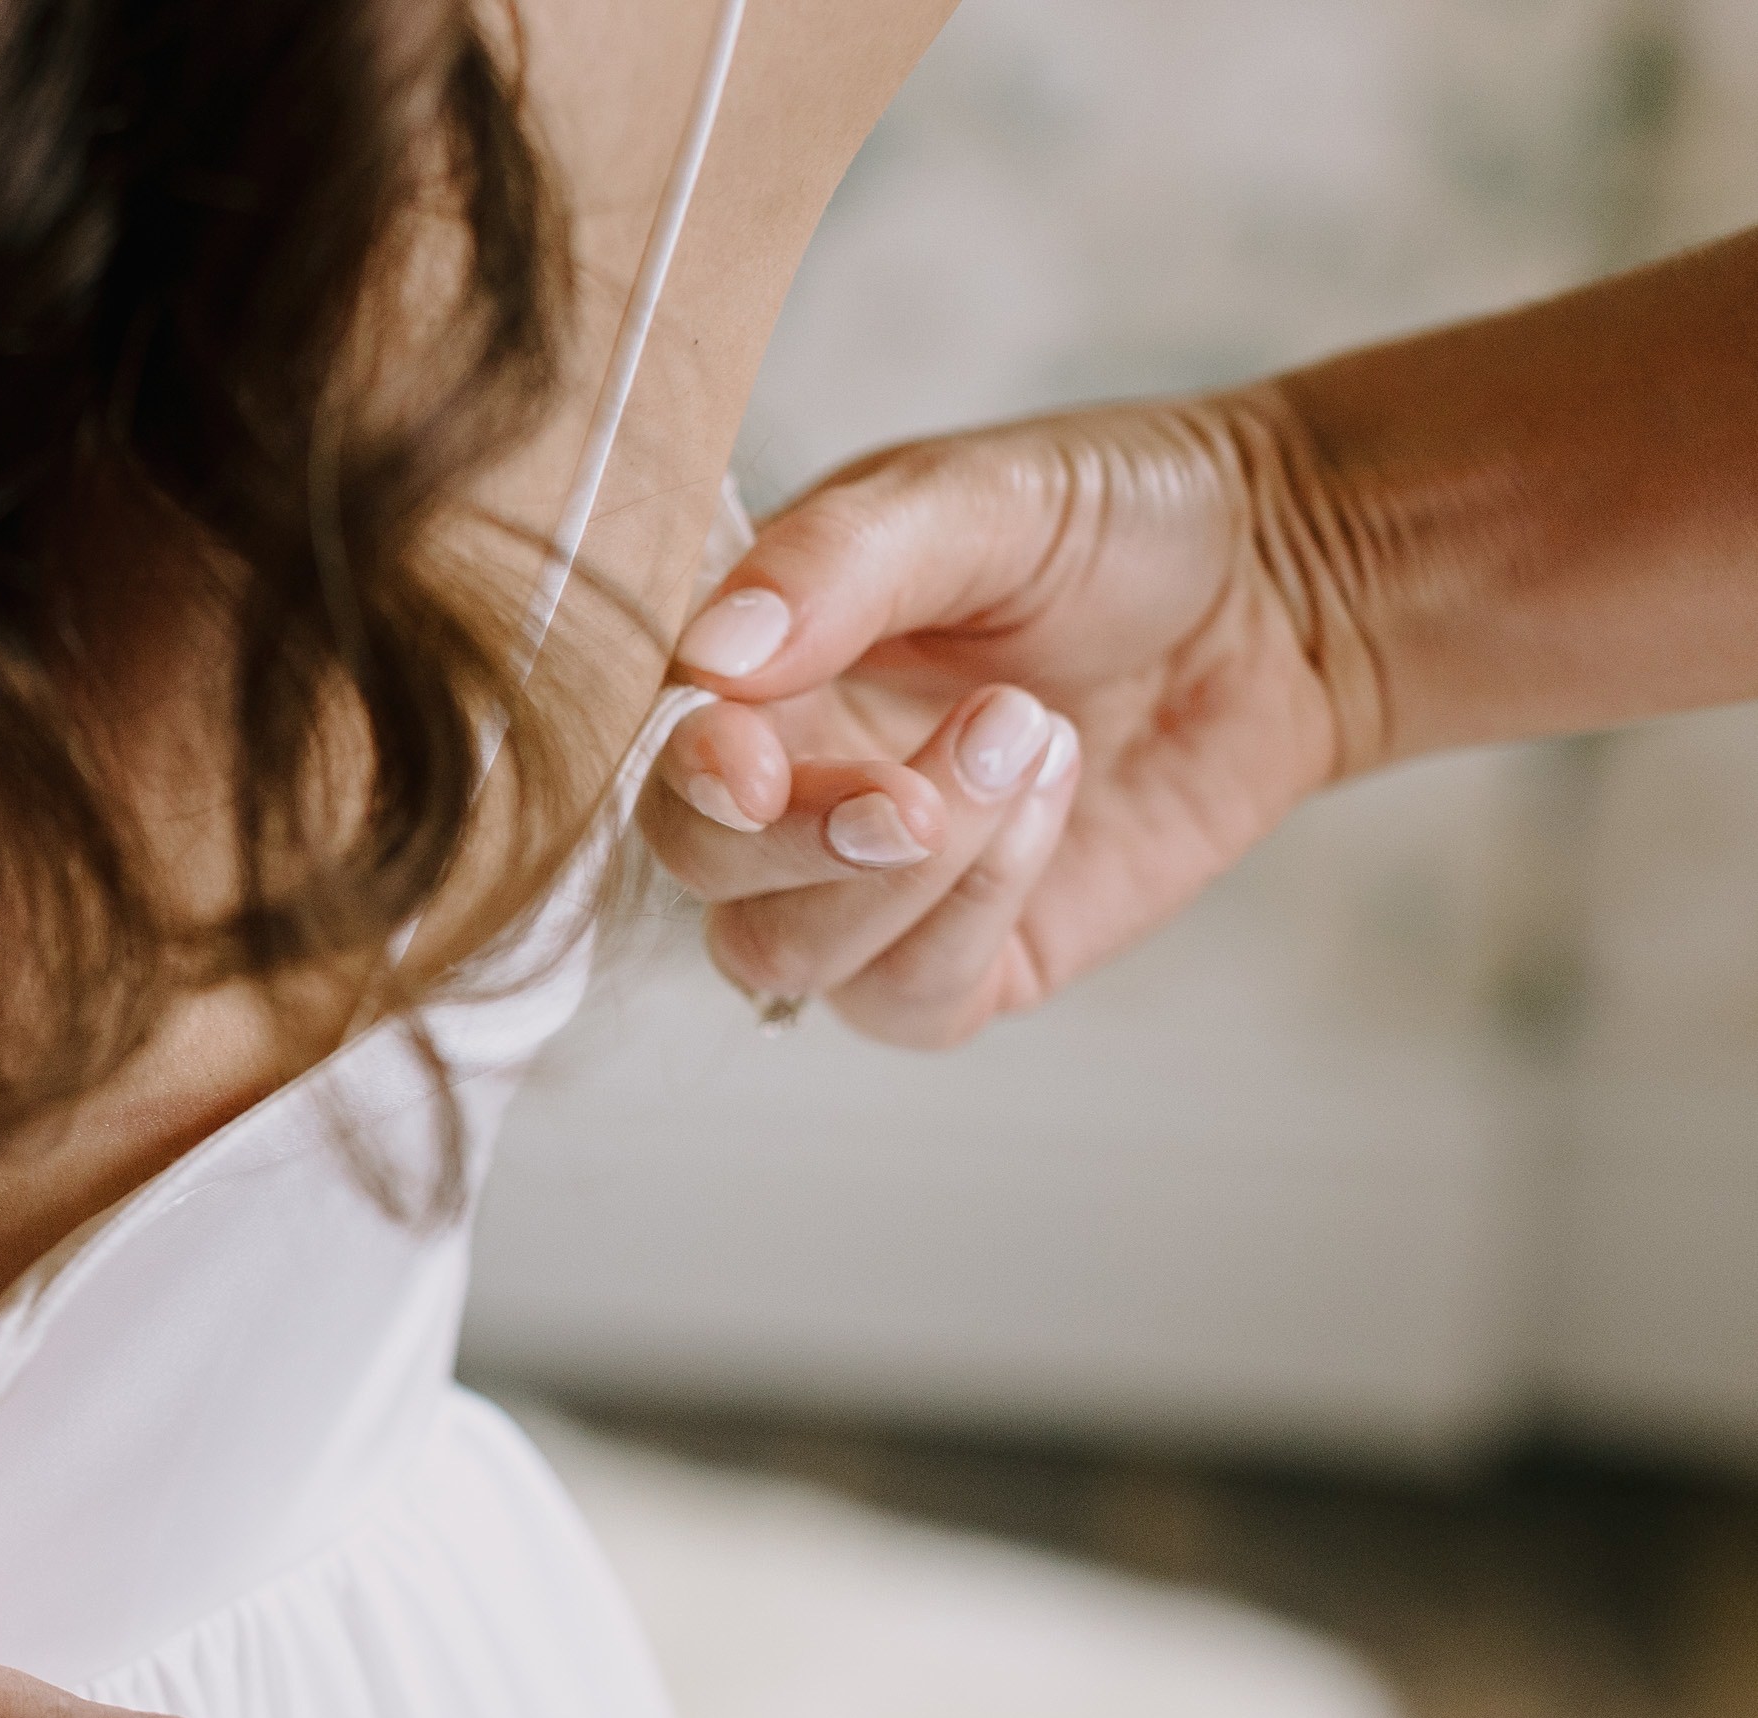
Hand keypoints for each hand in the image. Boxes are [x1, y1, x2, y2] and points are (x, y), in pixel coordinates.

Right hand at [642, 390, 1352, 1046]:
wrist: (1282, 589)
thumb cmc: (1115, 521)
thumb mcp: (976, 496)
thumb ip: (835, 564)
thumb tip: (711, 657)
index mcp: (749, 664)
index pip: (653, 747)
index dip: (686, 775)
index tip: (745, 767)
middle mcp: (782, 781)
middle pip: (699, 870)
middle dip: (801, 841)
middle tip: (917, 789)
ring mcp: (862, 884)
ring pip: (785, 957)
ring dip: (909, 872)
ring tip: (1031, 739)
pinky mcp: (959, 958)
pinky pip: (903, 1003)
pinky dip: (970, 915)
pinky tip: (1048, 806)